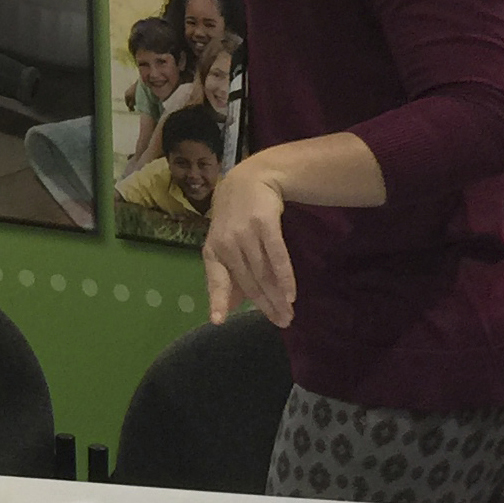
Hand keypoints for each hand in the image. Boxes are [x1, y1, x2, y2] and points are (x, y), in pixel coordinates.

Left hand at [201, 161, 296, 326]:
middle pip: (248, 281)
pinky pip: (276, 256)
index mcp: (213, 251)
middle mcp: (226, 243)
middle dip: (265, 306)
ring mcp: (244, 233)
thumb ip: (228, 274)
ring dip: (277, 297)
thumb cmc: (236, 218)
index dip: (218, 300)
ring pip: (263, 273)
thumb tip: (229, 306)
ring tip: (289, 314)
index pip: (216, 280)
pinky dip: (284, 277)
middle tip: (282, 322)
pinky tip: (291, 294)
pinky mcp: (264, 224)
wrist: (249, 180)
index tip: (218, 321)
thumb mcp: (226, 243)